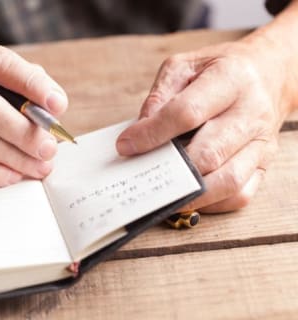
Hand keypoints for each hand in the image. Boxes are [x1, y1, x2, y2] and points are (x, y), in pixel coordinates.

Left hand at [116, 38, 295, 212]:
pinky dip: (211, 202)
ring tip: (162, 194)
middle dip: (170, 168)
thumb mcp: (186, 66)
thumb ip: (161, 94)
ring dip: (191, 194)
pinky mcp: (264, 164)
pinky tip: (188, 196)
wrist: (269, 73)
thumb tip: (140, 129)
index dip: (152, 133)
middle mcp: (251, 112)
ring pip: (227, 180)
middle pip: (208, 153)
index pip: (187, 113)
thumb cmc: (220, 70)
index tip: (125, 145)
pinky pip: (239, 194)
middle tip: (141, 175)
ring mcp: (262, 142)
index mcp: (230, 78)